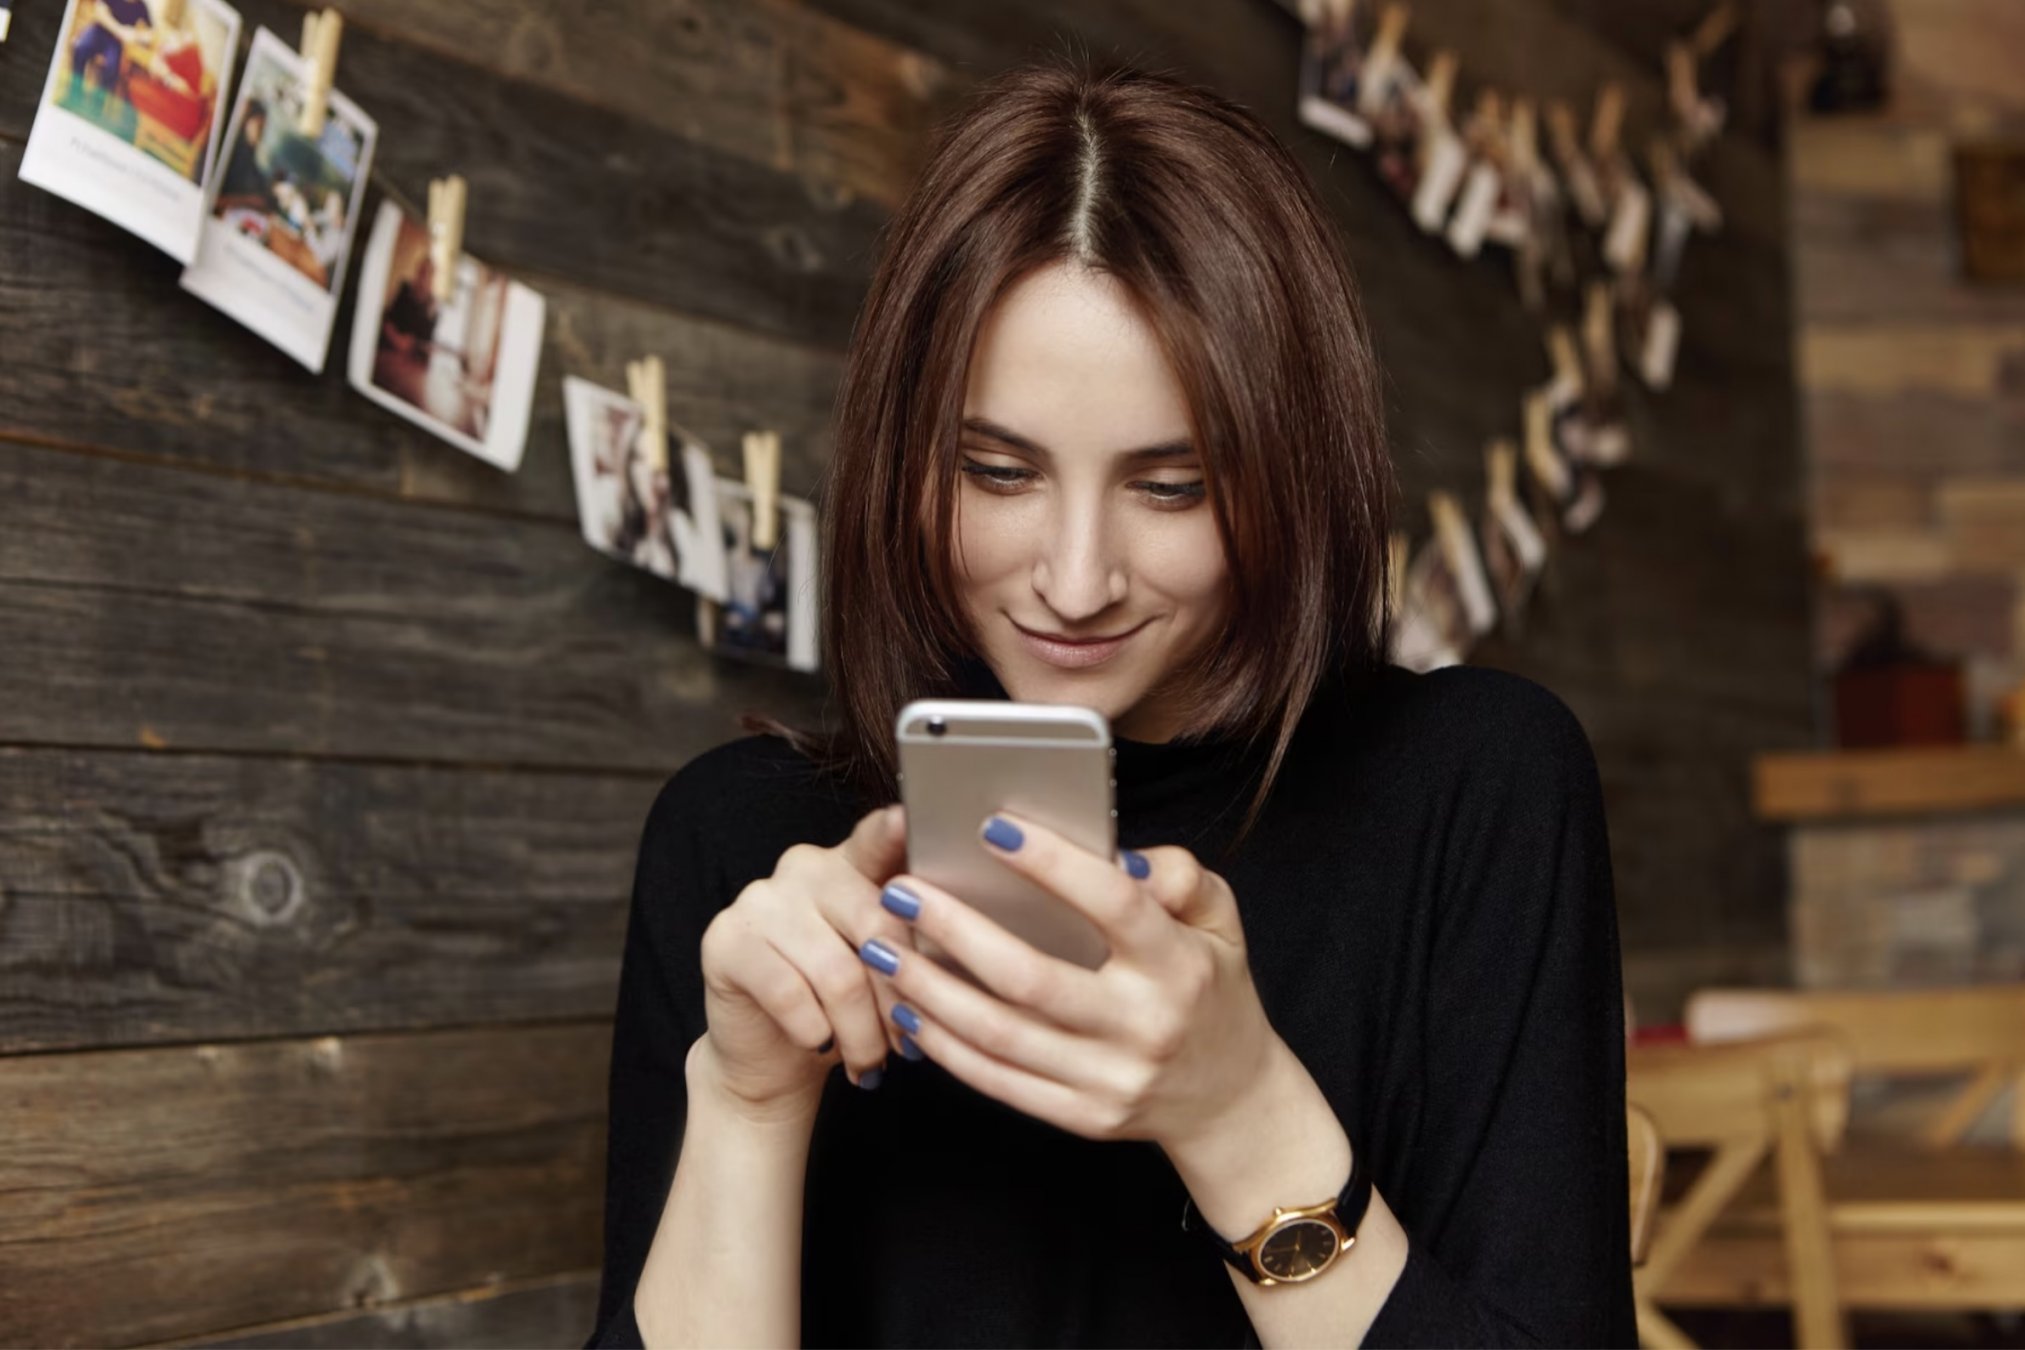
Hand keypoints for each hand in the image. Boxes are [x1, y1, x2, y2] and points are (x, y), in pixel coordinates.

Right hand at [696, 803, 916, 1116]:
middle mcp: (805, 867)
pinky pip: (789, 993)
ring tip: (868, 1061)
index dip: (895, 830)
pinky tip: (819, 1045)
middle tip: (907, 1047)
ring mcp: (759, 898)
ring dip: (861, 1033)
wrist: (772, 1057)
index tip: (910, 817)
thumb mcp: (883, 971)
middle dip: (900, 1000)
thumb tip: (956, 944)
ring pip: (838, 973)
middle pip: (876, 926)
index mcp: (851, 864)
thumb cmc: (841, 1009)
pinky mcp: (725, 939)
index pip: (877, 838)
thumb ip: (909, 939)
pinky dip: (815, 1033)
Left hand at [858, 810, 1281, 1149]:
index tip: (991, 827)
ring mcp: (1109, 1079)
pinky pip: (998, 1081)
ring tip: (882, 948)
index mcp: (1178, 965)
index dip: (1052, 865)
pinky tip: (908, 1007)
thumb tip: (1119, 854)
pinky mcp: (1081, 1116)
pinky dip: (946, 1045)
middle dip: (955, 931)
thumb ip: (1179, 876)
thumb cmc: (1210, 988)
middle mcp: (1143, 1026)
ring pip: (1000, 1035)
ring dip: (929, 991)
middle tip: (900, 892)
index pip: (1113, 905)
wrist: (1229, 1100)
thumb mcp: (1220, 921)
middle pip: (1031, 979)